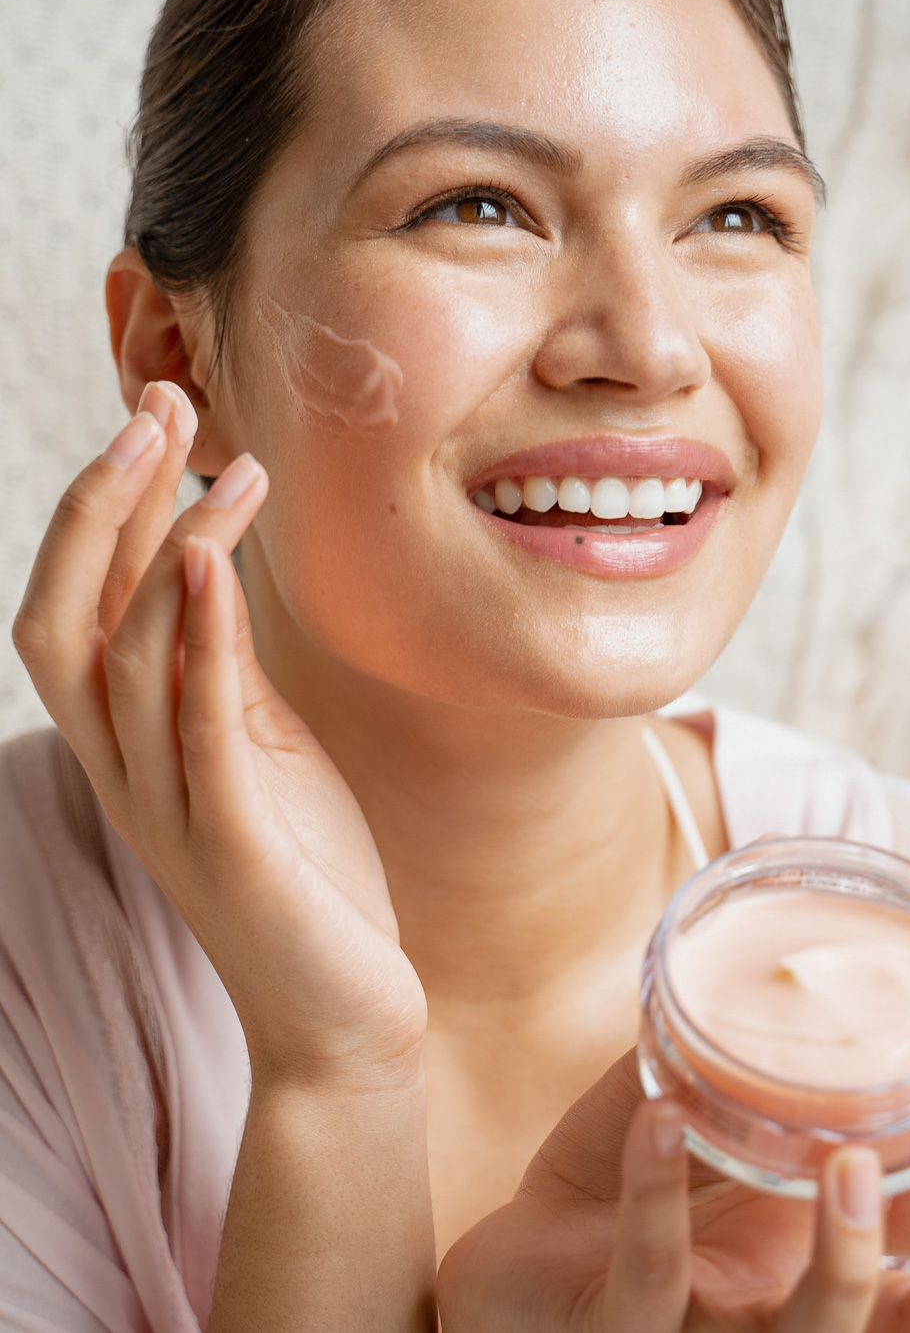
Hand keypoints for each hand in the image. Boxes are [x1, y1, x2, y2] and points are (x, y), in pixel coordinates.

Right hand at [14, 383, 425, 1086]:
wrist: (339, 1008)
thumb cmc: (303, 868)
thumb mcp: (253, 744)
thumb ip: (217, 663)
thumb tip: (206, 557)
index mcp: (128, 743)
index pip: (73, 606)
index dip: (101, 507)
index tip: (157, 414)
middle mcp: (125, 771)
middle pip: (62, 618)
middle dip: (102, 506)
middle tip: (160, 408)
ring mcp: (168, 808)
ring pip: (125, 659)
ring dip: (170, 550)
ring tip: (231, 468)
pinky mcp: (229, 842)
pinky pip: (198, 728)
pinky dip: (201, 641)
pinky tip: (217, 565)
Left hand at [437, 1025, 909, 1331]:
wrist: (515, 1272)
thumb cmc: (626, 1199)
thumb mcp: (711, 1127)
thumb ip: (753, 1065)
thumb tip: (792, 950)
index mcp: (834, 1266)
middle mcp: (796, 1316)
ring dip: (846, 1253)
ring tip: (843, 1155)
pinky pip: (653, 1281)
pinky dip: (656, 1193)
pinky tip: (662, 1115)